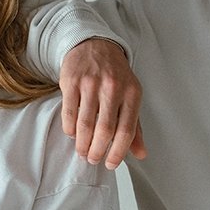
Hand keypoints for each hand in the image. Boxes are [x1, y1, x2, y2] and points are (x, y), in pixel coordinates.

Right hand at [59, 38, 145, 168]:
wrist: (95, 45)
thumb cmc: (115, 76)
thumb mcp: (131, 96)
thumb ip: (135, 127)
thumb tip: (141, 154)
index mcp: (132, 93)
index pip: (127, 131)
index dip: (118, 152)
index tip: (110, 164)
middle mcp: (113, 87)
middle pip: (105, 130)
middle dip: (97, 151)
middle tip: (93, 159)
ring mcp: (91, 83)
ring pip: (85, 124)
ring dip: (82, 144)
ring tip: (82, 151)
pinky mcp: (72, 81)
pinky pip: (69, 113)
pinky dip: (69, 129)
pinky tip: (72, 134)